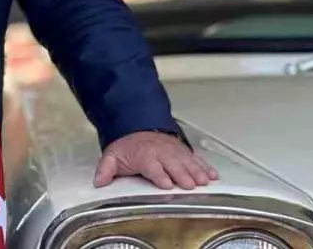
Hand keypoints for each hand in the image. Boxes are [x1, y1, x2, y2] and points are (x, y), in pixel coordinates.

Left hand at [93, 131, 218, 189]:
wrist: (137, 126)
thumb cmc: (128, 146)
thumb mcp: (113, 156)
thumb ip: (106, 170)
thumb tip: (99, 182)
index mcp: (144, 156)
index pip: (153, 166)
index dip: (159, 175)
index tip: (166, 184)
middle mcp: (161, 152)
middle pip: (173, 164)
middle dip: (181, 174)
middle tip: (190, 185)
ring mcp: (174, 151)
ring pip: (187, 161)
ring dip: (197, 171)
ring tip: (204, 181)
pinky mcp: (184, 151)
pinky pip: (196, 158)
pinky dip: (206, 166)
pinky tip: (213, 175)